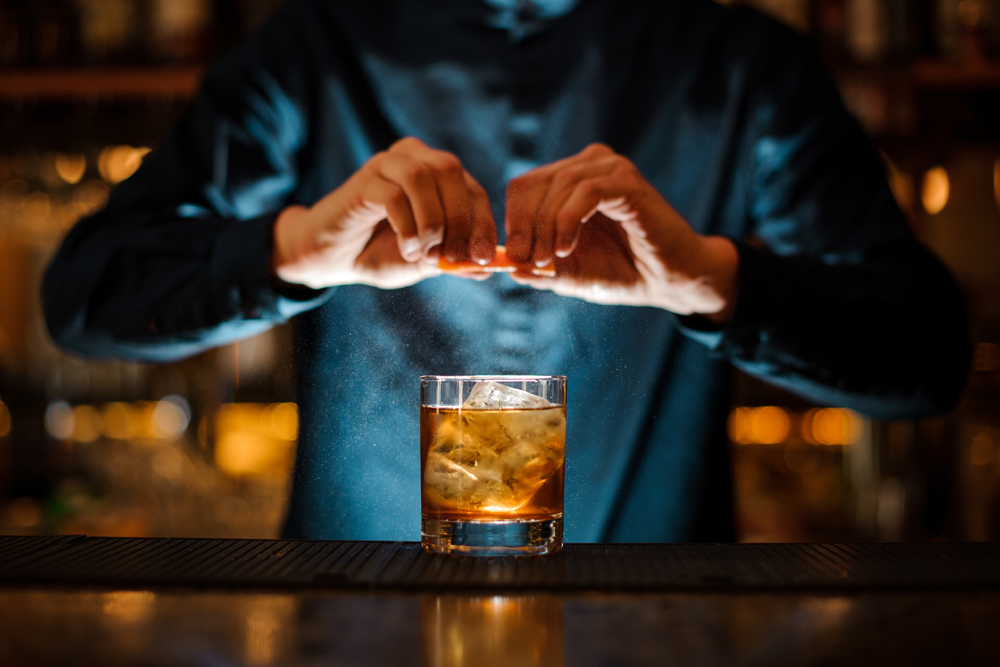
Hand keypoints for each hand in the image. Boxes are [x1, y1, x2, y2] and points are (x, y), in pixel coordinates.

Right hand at [272, 137, 496, 289]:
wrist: (334, 258)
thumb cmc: (382, 253)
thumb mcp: (427, 262)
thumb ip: (455, 260)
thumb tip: (488, 267)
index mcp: (436, 174)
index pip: (473, 189)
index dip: (482, 223)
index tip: (483, 257)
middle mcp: (414, 159)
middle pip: (450, 170)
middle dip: (459, 219)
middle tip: (452, 257)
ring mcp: (387, 165)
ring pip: (422, 176)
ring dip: (431, 221)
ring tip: (424, 254)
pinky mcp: (363, 179)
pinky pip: (393, 195)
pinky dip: (407, 227)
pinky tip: (406, 249)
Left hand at [504, 144, 738, 322]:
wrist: (669, 280)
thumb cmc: (621, 272)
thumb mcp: (569, 273)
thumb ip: (538, 268)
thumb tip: (506, 267)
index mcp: (570, 180)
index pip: (524, 186)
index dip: (512, 220)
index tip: (515, 257)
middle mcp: (588, 165)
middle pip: (536, 183)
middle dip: (524, 226)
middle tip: (528, 261)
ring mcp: (609, 169)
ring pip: (558, 184)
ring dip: (545, 226)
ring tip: (548, 259)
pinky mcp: (628, 182)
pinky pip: (587, 191)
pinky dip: (568, 220)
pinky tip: (567, 248)